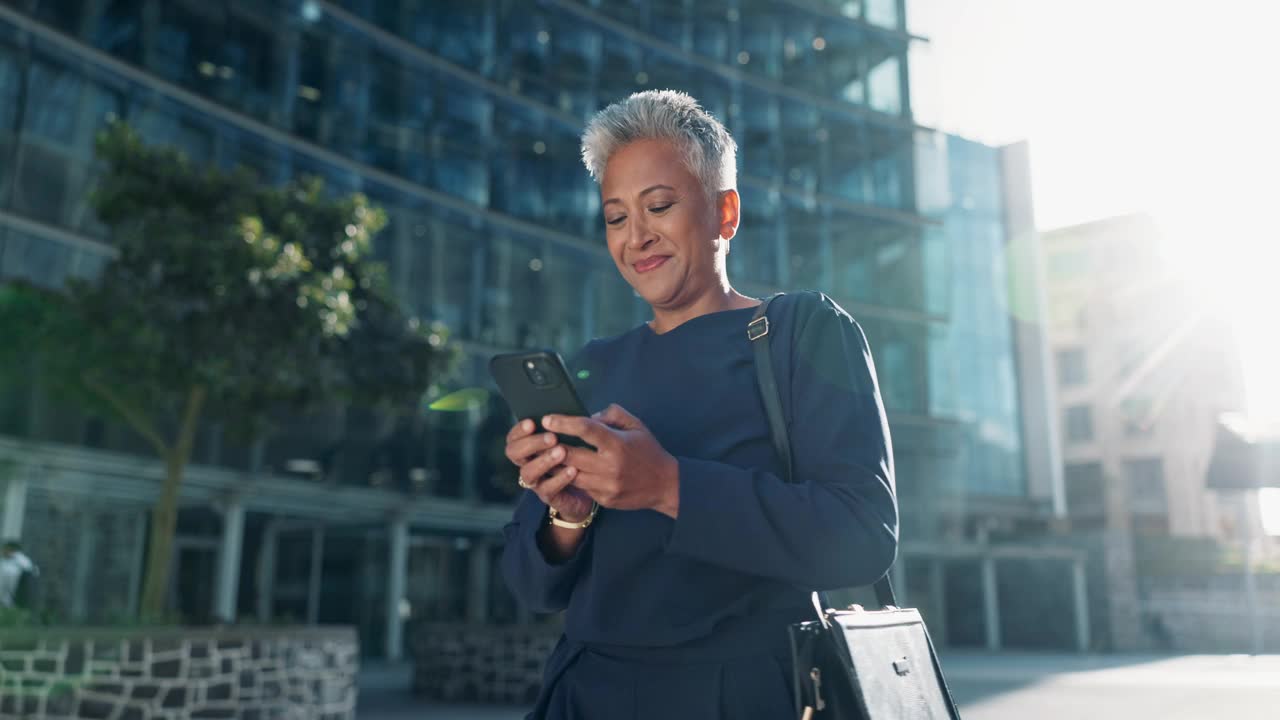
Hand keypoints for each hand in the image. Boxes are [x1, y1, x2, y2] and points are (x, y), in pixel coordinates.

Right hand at [503, 419, 594, 521]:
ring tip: (562, 451)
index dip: (518, 431)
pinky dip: (559, 479)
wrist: (590, 486)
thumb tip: (570, 412)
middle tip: (552, 437)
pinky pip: (548, 490)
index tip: (531, 423)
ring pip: (528, 473)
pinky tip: (573, 470)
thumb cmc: (579, 454)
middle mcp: (527, 463)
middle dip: (531, 444)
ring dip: (544, 461)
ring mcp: (536, 481)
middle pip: (514, 453)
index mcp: (529, 447)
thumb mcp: (574, 437)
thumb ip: (567, 426)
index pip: (513, 437)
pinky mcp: (550, 497)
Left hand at [543, 404, 679, 517]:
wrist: (665, 485)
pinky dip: (572, 478)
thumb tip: (589, 417)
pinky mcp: (604, 499)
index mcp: (617, 444)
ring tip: (547, 454)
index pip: (585, 429)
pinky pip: (581, 487)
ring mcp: (606, 485)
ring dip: (557, 464)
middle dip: (551, 446)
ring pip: (570, 474)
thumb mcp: (636, 426)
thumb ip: (612, 414)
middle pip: (570, 455)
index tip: (548, 419)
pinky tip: (564, 471)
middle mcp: (610, 466)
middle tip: (540, 438)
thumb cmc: (649, 452)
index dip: (564, 422)